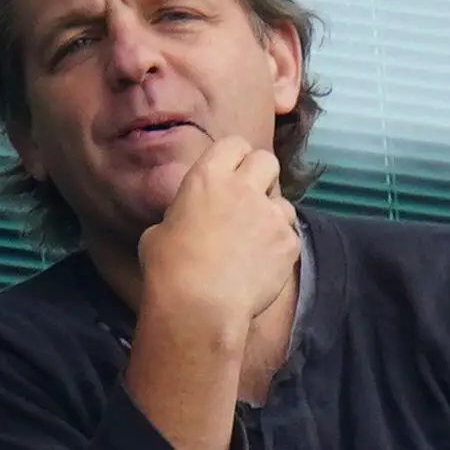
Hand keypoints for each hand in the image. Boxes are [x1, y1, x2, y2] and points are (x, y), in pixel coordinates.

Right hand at [137, 136, 298, 324]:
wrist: (199, 305)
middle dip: (262, 175)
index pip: (234, 144)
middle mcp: (243, 188)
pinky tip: (260, 265)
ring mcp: (269, 214)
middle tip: (249, 198)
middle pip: (267, 160)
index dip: (235, 157)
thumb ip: (183, 215)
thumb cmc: (168, 269)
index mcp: (207, 178)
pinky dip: (278, 247)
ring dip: (272, 215)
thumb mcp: (159, 231)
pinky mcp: (288, 242)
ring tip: (255, 240)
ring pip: (283, 201)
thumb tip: (187, 221)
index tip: (231, 173)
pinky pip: (289, 235)